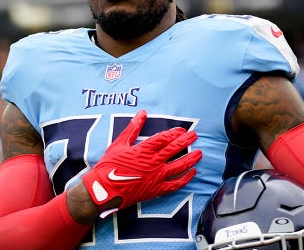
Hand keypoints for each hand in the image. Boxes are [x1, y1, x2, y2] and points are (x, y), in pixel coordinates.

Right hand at [82, 110, 201, 216]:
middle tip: (195, 136)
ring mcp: (156, 177)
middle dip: (186, 141)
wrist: (104, 189)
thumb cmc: (109, 165)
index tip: (182, 130)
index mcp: (144, 150)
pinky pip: (175, 184)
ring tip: (199, 153)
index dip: (175, 133)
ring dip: (191, 159)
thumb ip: (132, 128)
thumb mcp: (119, 144)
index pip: (165, 138)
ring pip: (179, 166)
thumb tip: (142, 113)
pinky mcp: (156, 190)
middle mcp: (153, 162)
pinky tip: (192, 173)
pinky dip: (185, 179)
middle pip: (175, 149)